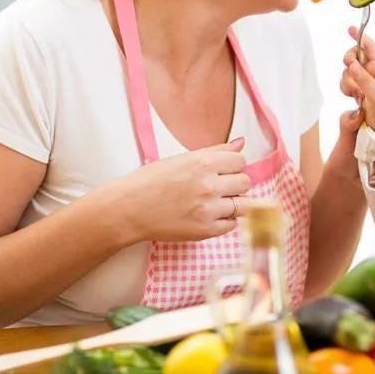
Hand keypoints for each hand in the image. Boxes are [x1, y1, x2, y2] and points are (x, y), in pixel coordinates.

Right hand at [107, 138, 251, 242]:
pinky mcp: (205, 230)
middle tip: (219, 186)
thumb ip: (215, 151)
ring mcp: (209, 210)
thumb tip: (241, 142)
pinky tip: (210, 214)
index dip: (232, 165)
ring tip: (219, 201)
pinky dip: (225, 220)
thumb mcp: (181, 158)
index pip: (240, 161)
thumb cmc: (151, 181)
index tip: (222, 170)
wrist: (128, 209)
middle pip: (245, 182)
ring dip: (235, 202)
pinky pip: (233, 224)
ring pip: (245, 205)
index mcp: (203, 163)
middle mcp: (209, 186)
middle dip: (235, 183)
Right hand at [340, 27, 374, 137]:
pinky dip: (346, 89)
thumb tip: (351, 63)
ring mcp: (365, 82)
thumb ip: (363, 79)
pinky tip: (355, 98)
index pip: (371, 48)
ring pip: (348, 71)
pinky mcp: (358, 91)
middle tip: (352, 73)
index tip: (350, 29)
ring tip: (358, 95)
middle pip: (355, 57)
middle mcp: (373, 73)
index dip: (361, 37)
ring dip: (348, 82)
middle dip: (350, 64)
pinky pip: (345, 83)